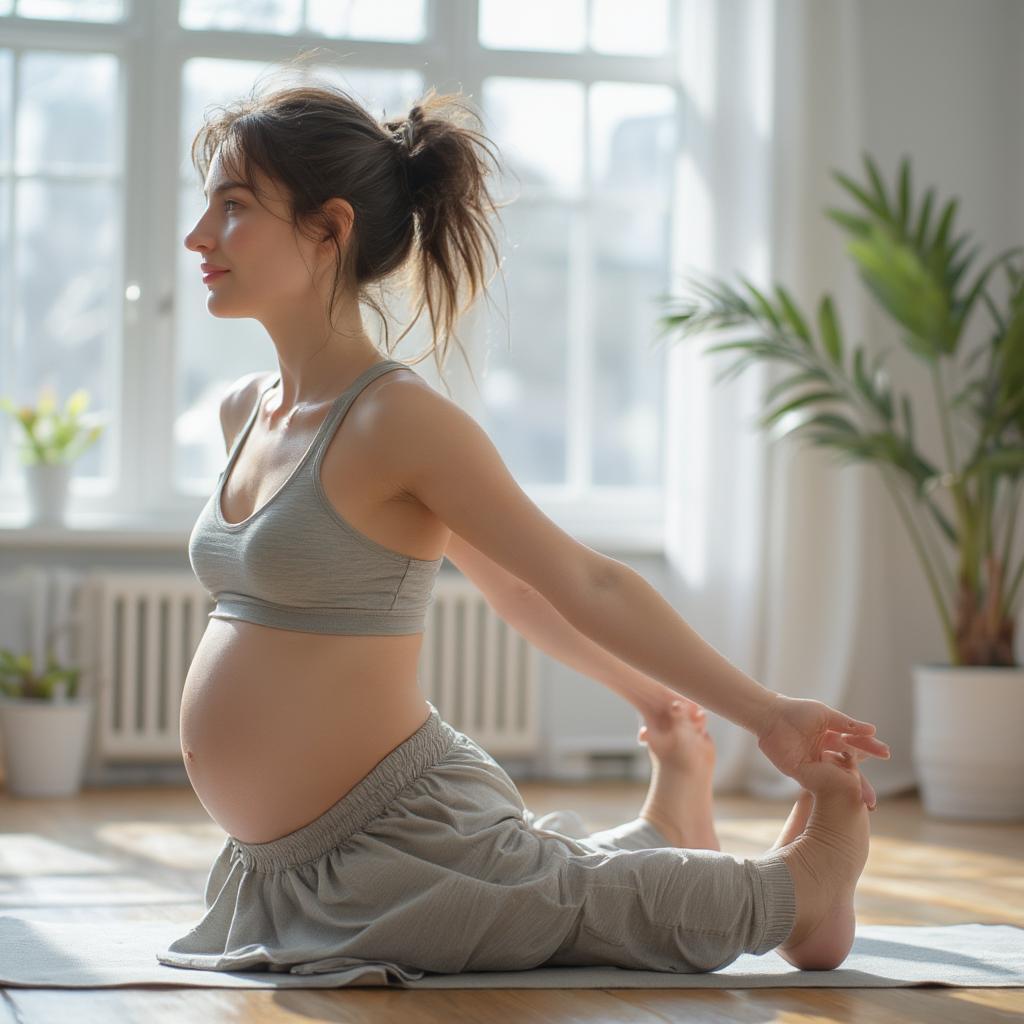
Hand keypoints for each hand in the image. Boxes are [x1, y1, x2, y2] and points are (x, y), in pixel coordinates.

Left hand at [756, 695, 890, 807]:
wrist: (771, 716)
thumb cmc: (797, 711)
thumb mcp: (826, 715)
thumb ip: (847, 724)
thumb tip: (872, 731)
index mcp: (832, 737)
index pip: (855, 745)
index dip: (870, 748)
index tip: (885, 753)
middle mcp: (825, 752)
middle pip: (848, 770)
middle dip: (861, 783)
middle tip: (872, 798)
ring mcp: (814, 763)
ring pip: (836, 780)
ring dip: (848, 791)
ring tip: (863, 804)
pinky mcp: (801, 771)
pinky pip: (819, 782)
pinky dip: (831, 789)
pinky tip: (841, 796)